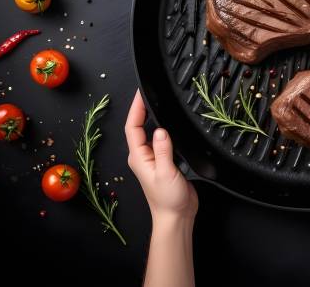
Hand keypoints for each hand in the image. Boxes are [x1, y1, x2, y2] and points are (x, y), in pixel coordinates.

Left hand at [125, 90, 197, 223]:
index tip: (142, 93)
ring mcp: (154, 159)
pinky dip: (166, 129)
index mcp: (139, 157)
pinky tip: (172, 124)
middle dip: (143, 109)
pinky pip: (163, 141)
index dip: (136, 108)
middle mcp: (144, 156)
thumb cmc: (167, 199)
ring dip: (154, 118)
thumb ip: (163, 150)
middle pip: (139, 127)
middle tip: (151, 92)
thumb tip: (160, 129)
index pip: (132, 127)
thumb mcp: (165, 172)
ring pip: (151, 133)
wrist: (176, 217)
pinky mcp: (166, 162)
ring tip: (160, 103)